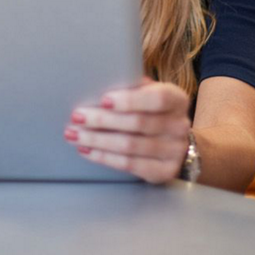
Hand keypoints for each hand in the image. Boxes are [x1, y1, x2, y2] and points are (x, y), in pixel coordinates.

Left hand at [65, 79, 191, 183]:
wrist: (178, 142)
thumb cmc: (154, 111)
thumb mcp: (150, 93)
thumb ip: (133, 87)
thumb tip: (99, 82)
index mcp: (177, 99)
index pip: (157, 99)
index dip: (130, 100)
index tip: (103, 100)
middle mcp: (179, 126)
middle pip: (138, 123)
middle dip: (103, 120)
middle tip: (77, 117)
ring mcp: (174, 151)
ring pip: (129, 146)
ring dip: (97, 140)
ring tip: (74, 134)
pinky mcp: (164, 171)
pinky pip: (129, 165)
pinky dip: (104, 157)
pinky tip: (87, 150)